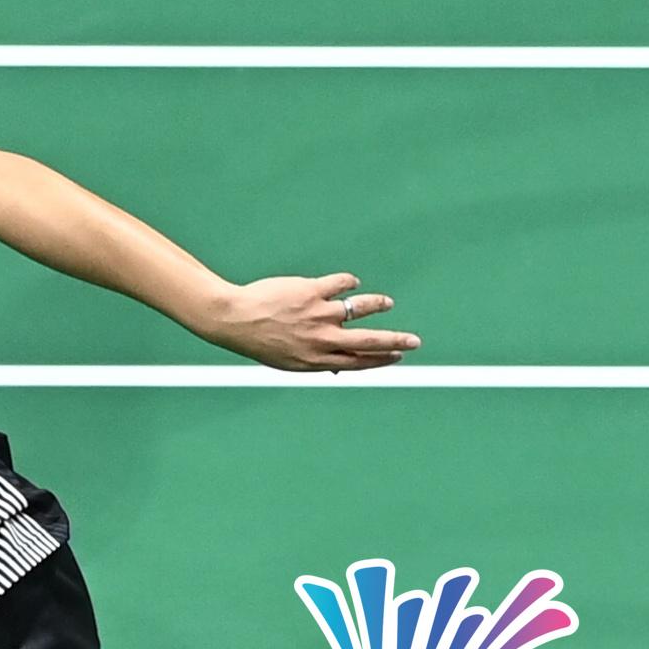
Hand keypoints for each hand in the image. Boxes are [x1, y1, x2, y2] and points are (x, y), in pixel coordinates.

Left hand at [202, 273, 419, 372]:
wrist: (233, 319)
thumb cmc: (259, 341)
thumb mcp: (288, 361)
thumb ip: (315, 361)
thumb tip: (338, 366)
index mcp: (319, 359)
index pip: (361, 362)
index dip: (382, 359)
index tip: (398, 356)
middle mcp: (323, 339)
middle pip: (371, 341)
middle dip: (396, 341)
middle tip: (415, 341)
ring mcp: (318, 314)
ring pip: (360, 308)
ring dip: (377, 305)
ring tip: (386, 303)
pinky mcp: (310, 291)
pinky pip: (340, 284)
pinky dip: (349, 282)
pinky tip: (351, 283)